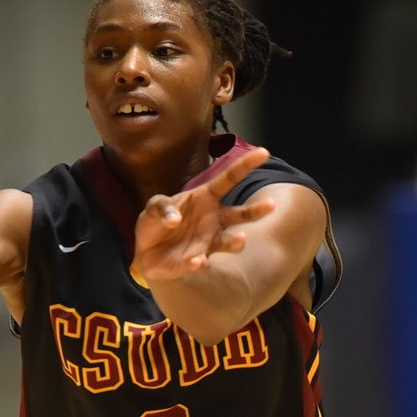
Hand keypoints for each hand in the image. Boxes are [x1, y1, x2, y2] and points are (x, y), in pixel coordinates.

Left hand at [131, 146, 275, 285]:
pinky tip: (197, 262)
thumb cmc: (155, 223)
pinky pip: (200, 263)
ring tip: (241, 238)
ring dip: (235, 241)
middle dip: (256, 211)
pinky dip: (198, 263)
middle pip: (240, 214)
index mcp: (205, 198)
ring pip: (228, 242)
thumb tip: (174, 220)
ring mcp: (207, 242)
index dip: (245, 165)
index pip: (228, 179)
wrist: (145, 252)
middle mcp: (213, 220)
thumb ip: (161, 207)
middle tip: (271, 205)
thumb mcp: (153, 207)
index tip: (263, 152)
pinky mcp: (196, 262)